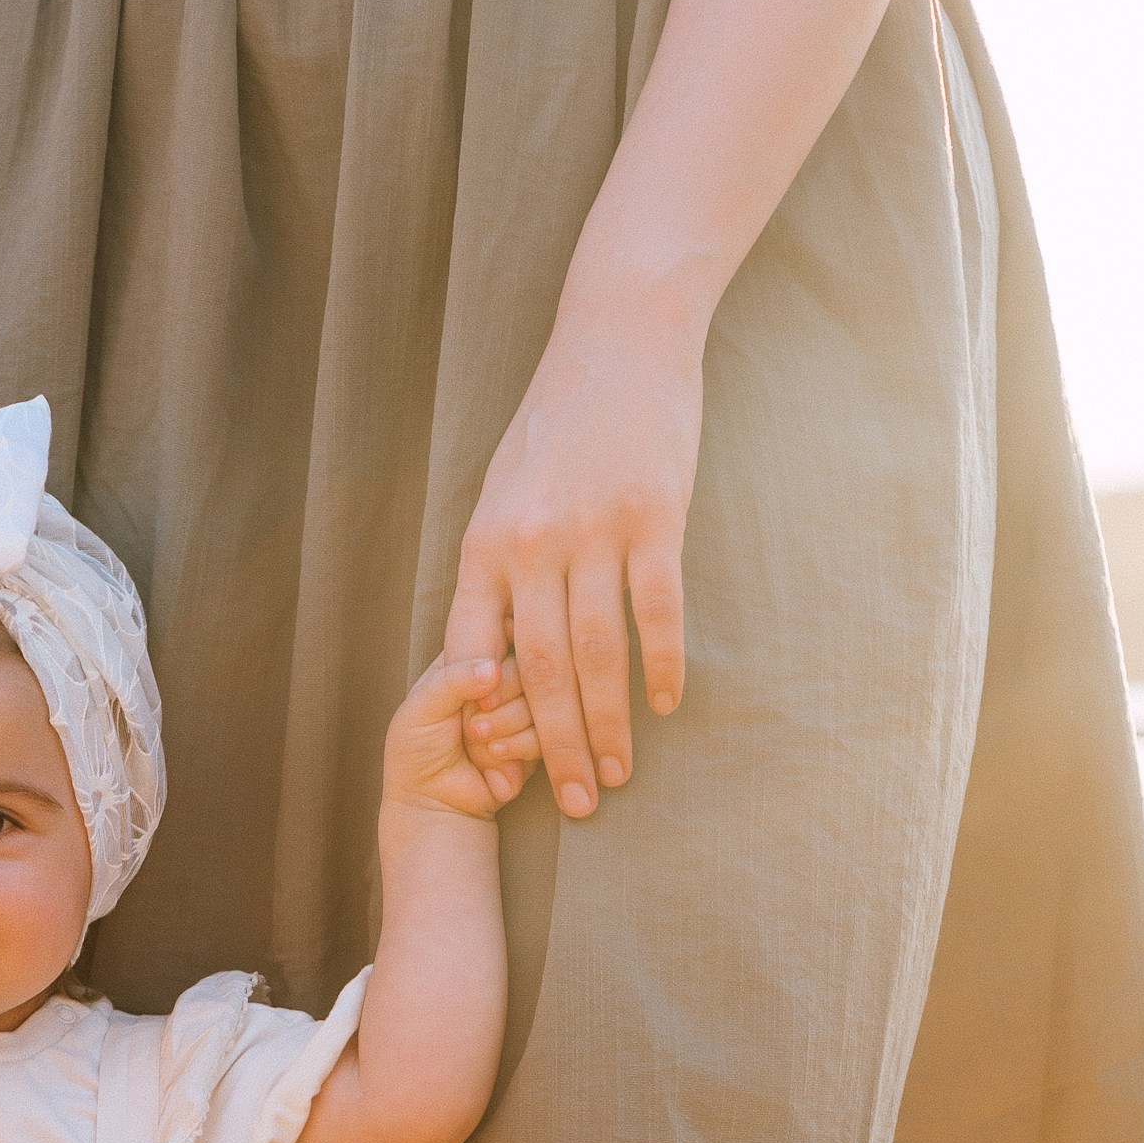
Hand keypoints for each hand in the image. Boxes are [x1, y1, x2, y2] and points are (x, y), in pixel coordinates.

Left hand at [384, 655, 539, 823]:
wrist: (431, 802)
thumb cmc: (417, 750)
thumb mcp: (422, 707)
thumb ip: (453, 679)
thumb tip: (492, 668)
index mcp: (470, 658)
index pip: (502, 634)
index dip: (494, 661)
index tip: (478, 689)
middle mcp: (501, 679)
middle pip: (528, 667)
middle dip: (497, 701)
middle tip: (469, 725)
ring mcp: (524, 708)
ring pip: (541, 700)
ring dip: (505, 725)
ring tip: (476, 743)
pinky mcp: (540, 739)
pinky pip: (549, 732)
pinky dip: (518, 746)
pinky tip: (494, 758)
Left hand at [446, 303, 701, 818]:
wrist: (616, 338)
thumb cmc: (559, 424)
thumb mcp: (505, 492)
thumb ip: (500, 570)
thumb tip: (495, 649)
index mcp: (485, 545)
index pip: (476, 656)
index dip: (489, 723)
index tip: (502, 775)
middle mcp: (532, 544)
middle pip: (541, 672)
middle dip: (555, 748)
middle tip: (576, 803)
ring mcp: (594, 530)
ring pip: (598, 654)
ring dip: (609, 723)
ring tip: (620, 772)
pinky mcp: (653, 516)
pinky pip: (658, 608)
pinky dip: (663, 663)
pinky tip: (667, 704)